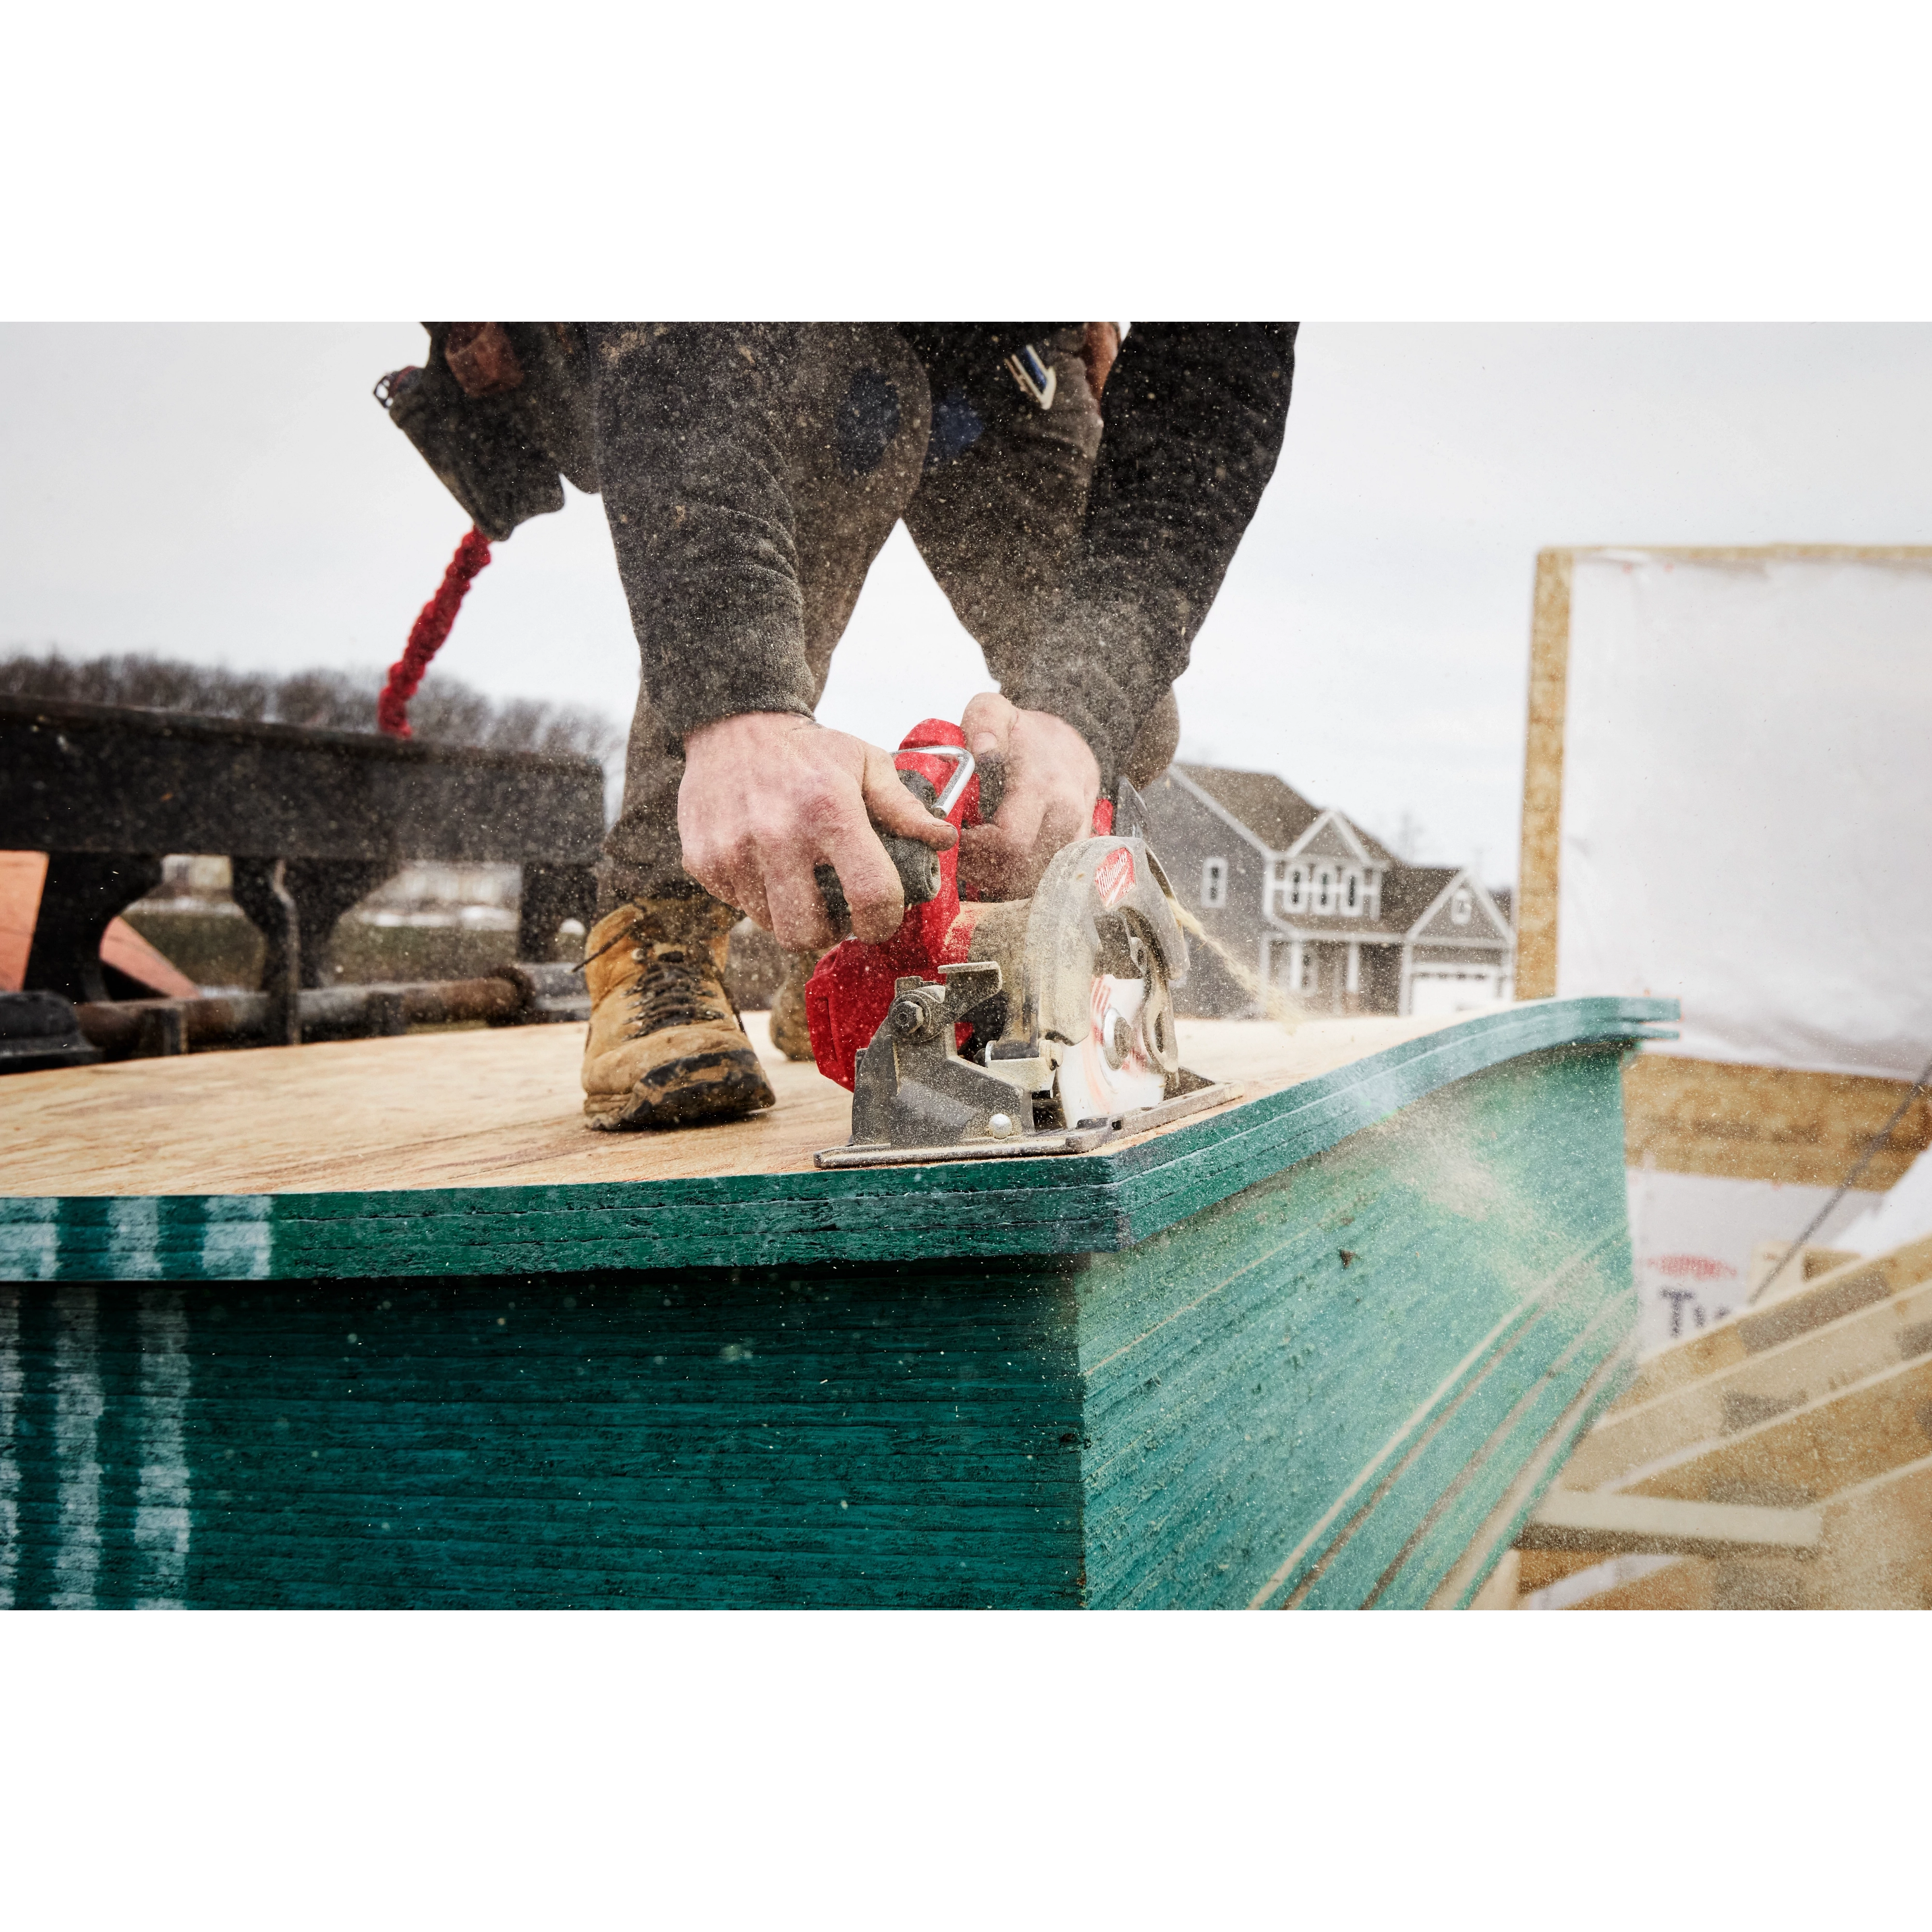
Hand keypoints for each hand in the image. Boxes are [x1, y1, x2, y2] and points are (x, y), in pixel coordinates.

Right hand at [680, 713, 955, 948]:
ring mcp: (734, 852)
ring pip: (770, 926)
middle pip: (807, 933)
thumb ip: (904, 806)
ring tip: (799, 881)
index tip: (879, 919)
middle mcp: (778, 836)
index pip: (869, 895)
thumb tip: (942, 838)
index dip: (882, 921)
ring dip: (790, 914)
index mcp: (830, 812)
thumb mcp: (865, 763)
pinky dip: (755, 895)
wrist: (732, 722)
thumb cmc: (806, 749)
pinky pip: (737, 905)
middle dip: (828, 932)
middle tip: (835, 910)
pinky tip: (765, 863)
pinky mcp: (702, 860)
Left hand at [955, 693, 1100, 899]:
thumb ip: (985, 722)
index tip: (949, 837)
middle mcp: (1065, 820)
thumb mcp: (996, 710)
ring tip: (969, 856)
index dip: (973, 849)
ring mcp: (1073, 842)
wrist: (1070, 747)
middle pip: (1016, 870)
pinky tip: (990, 863)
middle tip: (952, 851)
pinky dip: (1009, 881)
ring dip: (991, 878)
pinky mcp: (1072, 858)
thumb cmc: (1025, 733)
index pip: (1010, 841)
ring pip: (1027, 884)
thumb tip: (982, 751)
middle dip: (977, 867)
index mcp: (1045, 788)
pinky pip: (1037, 883)